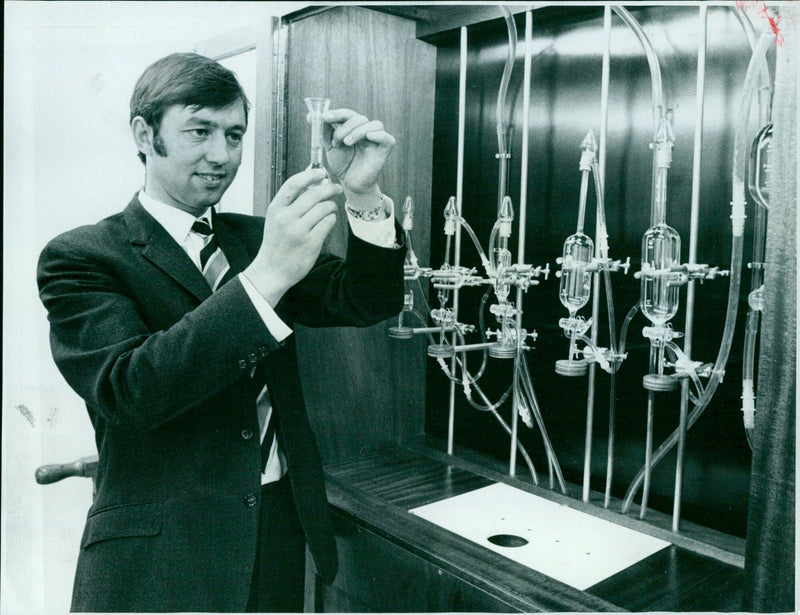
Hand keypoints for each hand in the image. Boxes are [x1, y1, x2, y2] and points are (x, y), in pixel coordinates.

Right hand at [244, 168, 340, 304]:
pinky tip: (328, 221)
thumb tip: (311, 181)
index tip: (322, 172)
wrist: (272, 270)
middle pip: (314, 194)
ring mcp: (299, 231)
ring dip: (331, 206)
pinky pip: (328, 223)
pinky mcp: (311, 243)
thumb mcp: (276, 219)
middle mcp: (286, 218)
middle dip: (329, 188)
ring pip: (324, 208)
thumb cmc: (276, 243)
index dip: (310, 175)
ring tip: (331, 208)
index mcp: (276, 209)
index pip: (294, 184)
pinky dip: (331, 219)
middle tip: (336, 188)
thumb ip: (291, 202)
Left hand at [321, 108, 394, 196]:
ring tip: (346, 143)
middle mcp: (366, 131)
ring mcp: (377, 139)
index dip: (337, 113)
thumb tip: (311, 116)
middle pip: (359, 118)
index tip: (325, 117)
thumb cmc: (343, 165)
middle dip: (345, 127)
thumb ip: (324, 131)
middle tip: (336, 142)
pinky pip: (387, 138)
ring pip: (374, 124)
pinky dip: (378, 135)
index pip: (348, 114)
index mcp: (354, 127)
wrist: (350, 184)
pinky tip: (368, 138)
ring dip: (358, 131)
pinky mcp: (385, 150)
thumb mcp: (330, 146)